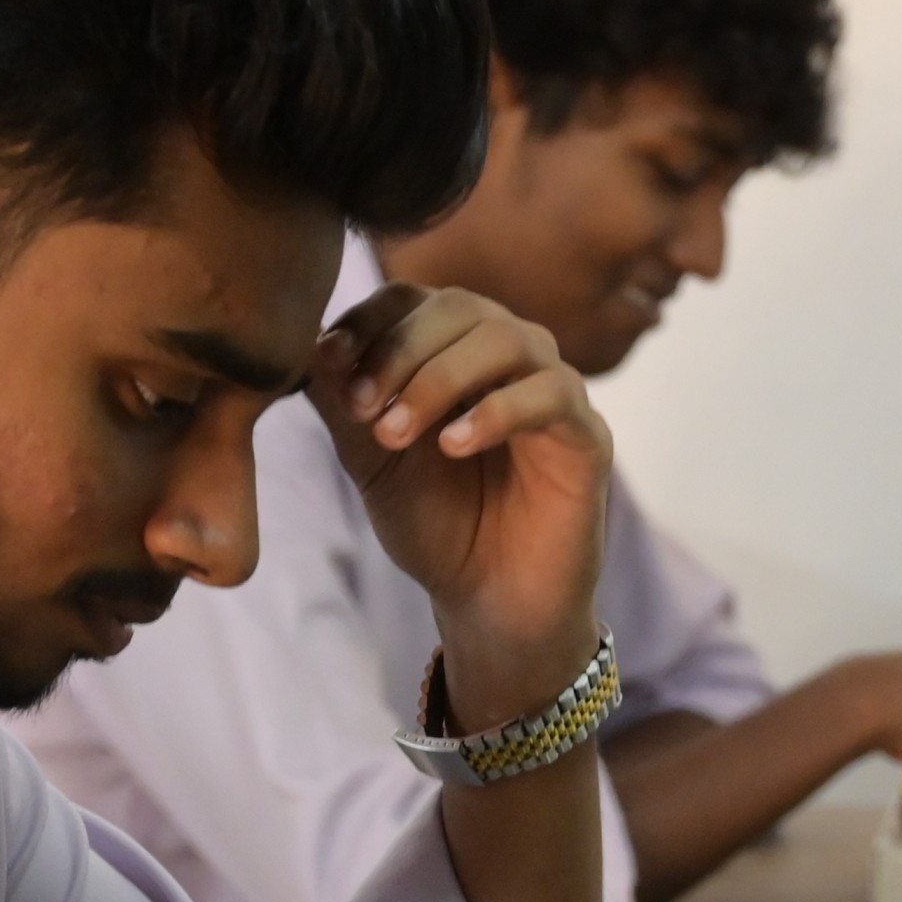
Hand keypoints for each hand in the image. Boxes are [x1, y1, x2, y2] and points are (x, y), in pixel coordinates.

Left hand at [316, 283, 609, 726]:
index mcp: (451, 349)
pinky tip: (453, 446)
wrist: (487, 601)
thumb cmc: (434, 524)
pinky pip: (550, 395)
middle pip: (459, 306)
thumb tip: (316, 346)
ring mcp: (551, 388)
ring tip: (398, 432)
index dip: (367, 320)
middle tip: (363, 409)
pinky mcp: (586, 434)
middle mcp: (506, 356)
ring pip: (507, 338)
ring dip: (440, 378)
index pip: (412, 299)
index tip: (330, 361)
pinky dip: (496, 412)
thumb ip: (343, 404)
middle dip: (400, 350)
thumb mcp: (370, 461)